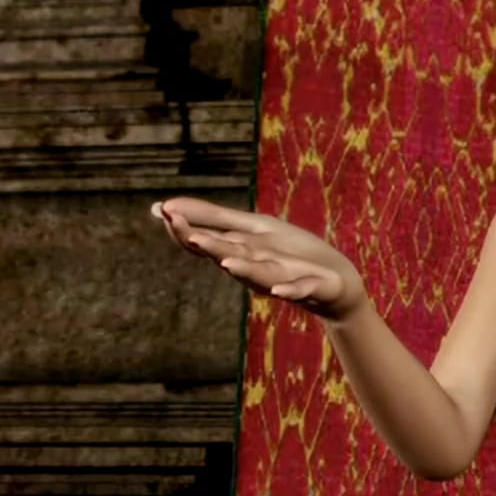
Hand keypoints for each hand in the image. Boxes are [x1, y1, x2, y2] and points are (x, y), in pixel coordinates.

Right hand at [152, 196, 369, 322]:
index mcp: (240, 251)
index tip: (161, 210)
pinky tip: (278, 289)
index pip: (206, 240)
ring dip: (243, 269)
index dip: (184, 228)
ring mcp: (282, 278)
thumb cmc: (287, 254)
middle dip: (209, 246)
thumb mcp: (250, 228)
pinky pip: (299, 289)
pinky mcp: (310, 286)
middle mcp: (255, 267)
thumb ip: (213, 217)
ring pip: (258, 274)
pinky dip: (289, 290)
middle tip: (186, 234)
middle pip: (229, 255)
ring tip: (226, 262)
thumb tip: (166, 205)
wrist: (334, 284)